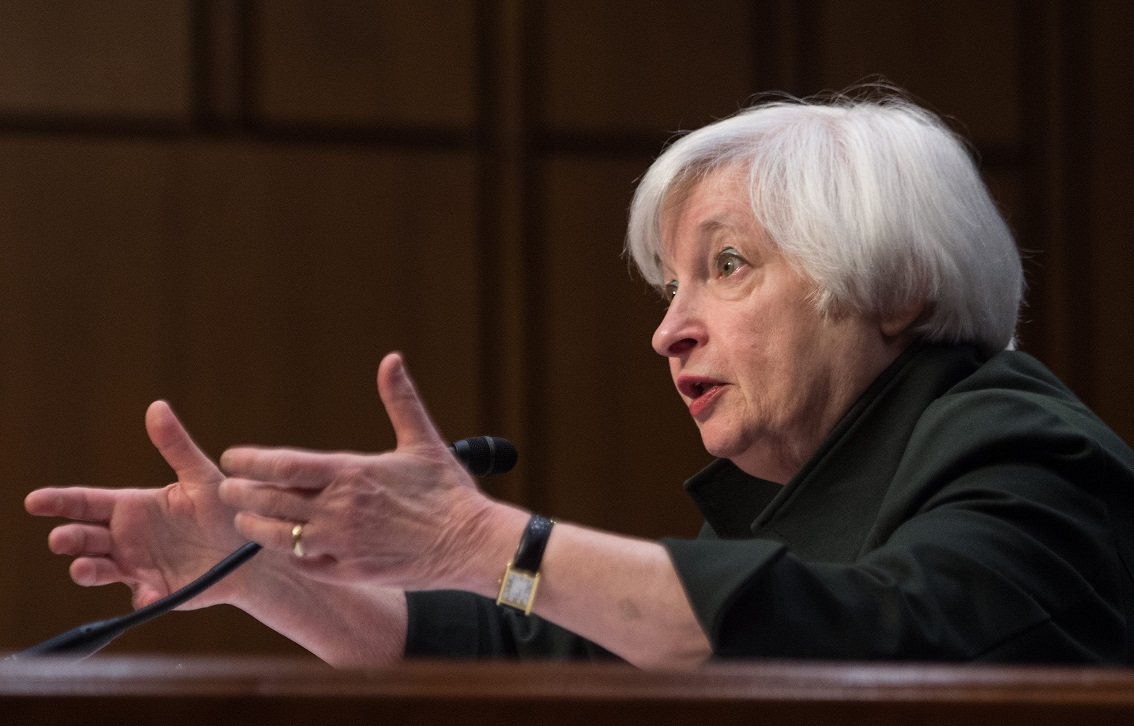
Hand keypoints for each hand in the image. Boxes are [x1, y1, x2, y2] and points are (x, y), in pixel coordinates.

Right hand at [25, 402, 248, 608]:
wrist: (250, 549)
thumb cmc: (223, 509)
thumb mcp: (202, 476)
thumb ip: (176, 447)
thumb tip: (157, 407)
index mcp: (132, 506)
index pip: (87, 502)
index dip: (59, 501)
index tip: (34, 501)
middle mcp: (127, 537)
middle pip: (85, 538)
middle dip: (69, 539)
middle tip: (60, 539)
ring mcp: (137, 566)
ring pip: (100, 569)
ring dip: (88, 570)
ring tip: (83, 568)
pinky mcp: (157, 590)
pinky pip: (142, 596)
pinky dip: (142, 596)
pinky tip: (147, 594)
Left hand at [218, 352, 500, 589]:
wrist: (471, 544)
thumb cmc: (449, 491)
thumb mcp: (424, 441)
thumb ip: (400, 400)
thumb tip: (392, 359)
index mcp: (351, 473)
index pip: (283, 464)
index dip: (250, 461)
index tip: (232, 458)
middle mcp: (340, 509)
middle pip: (271, 502)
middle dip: (242, 495)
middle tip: (228, 490)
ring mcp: (343, 544)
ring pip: (280, 537)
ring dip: (256, 529)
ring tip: (245, 521)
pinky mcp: (351, 571)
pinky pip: (306, 564)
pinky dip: (290, 555)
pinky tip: (285, 548)